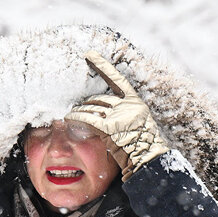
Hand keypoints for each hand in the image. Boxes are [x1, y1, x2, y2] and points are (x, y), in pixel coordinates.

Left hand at [65, 51, 168, 179]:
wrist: (148, 162)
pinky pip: (88, 119)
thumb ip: (120, 113)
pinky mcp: (110, 128)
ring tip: (69, 116)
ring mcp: (120, 116)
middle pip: (99, 99)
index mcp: (135, 102)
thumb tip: (96, 109)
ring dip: (78, 112)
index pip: (117, 80)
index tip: (89, 54)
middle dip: (86, 104)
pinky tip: (68, 119)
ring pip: (91, 108)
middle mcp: (128, 106)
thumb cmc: (141, 147)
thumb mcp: (136, 124)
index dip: (103, 67)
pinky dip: (76, 118)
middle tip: (75, 110)